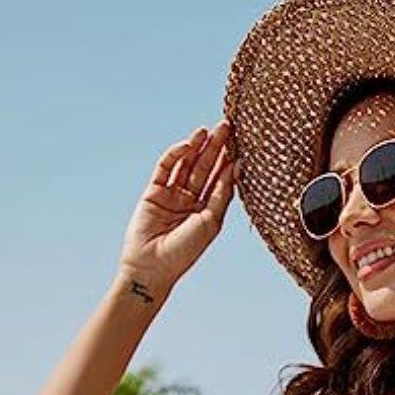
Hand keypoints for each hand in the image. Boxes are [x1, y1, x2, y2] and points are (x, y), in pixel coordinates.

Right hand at [117, 119, 238, 291]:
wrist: (152, 267)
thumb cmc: (185, 252)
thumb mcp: (210, 222)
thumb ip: (222, 193)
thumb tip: (237, 167)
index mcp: (208, 210)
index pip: (221, 180)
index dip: (230, 162)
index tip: (241, 144)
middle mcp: (191, 201)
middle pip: (206, 168)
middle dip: (216, 148)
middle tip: (227, 127)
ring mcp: (172, 195)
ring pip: (187, 164)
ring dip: (197, 147)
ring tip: (208, 130)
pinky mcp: (154, 191)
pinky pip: (165, 168)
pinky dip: (176, 155)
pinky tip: (188, 145)